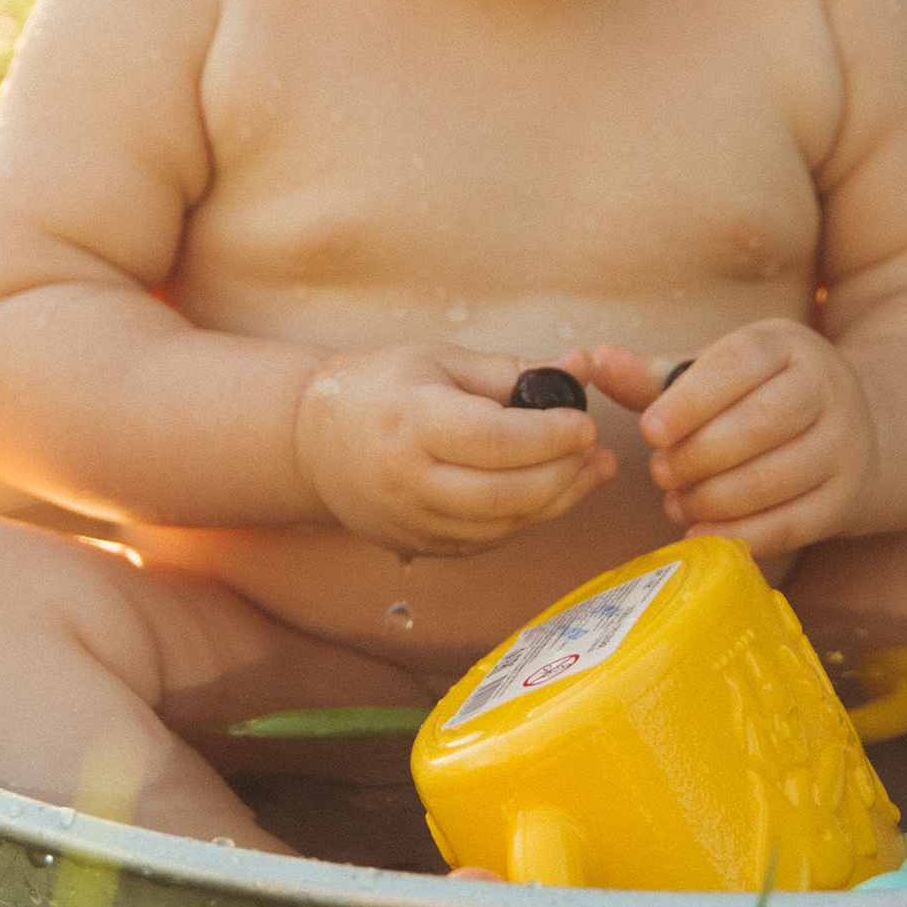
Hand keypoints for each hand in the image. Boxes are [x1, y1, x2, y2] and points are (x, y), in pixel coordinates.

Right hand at [294, 349, 615, 556]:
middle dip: (562, 474)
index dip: (550, 435)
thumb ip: (511, 371)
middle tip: (594, 450)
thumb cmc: (380, 387)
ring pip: (501, 525)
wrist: (312, 440)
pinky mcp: (417, 545)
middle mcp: (407, 479)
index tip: (584, 422)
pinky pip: (486, 540)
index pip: (495, 439)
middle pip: (504, 493)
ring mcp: (410, 520)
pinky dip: (526, 518)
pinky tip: (550, 491)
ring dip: (557, 501)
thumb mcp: (439, 361)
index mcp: (411, 421)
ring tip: (590, 471)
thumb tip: (581, 368)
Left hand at [589, 325, 877, 560]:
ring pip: (776, 477)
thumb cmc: (760, 397)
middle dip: (698, 456)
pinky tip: (703, 533)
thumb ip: (654, 376)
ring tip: (677, 504)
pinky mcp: (845, 496)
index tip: (648, 431)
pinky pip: (793, 523)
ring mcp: (843, 444)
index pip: (739, 364)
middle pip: (759, 424)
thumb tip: (597, 360)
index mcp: (786, 345)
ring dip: (715, 498)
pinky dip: (741, 534)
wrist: (851, 429)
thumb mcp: (715, 375)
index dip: (690, 400)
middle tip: (659, 474)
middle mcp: (825, 388)